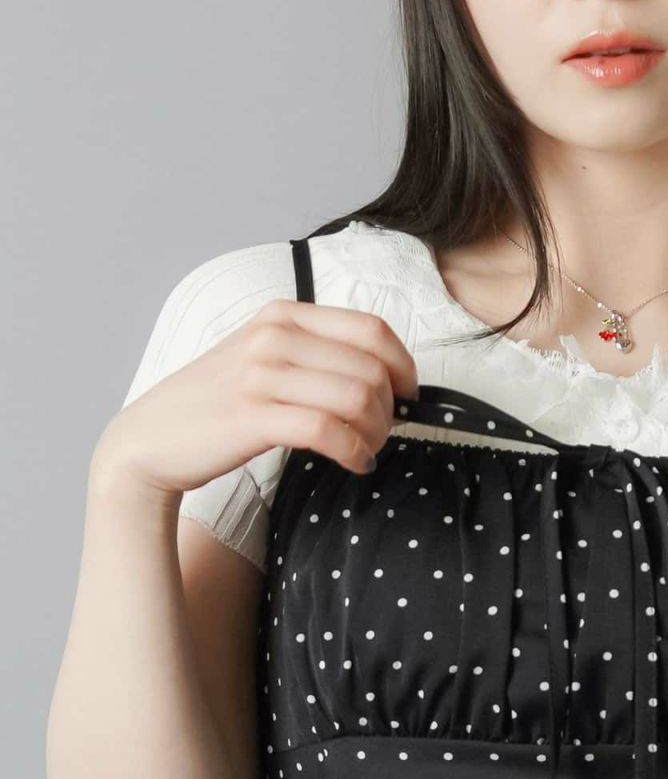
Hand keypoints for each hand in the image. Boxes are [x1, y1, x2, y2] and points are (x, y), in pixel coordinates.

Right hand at [94, 299, 417, 495]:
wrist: (149, 441)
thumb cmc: (216, 404)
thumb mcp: (263, 357)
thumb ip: (315, 354)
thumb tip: (385, 375)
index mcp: (283, 315)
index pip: (372, 329)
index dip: (403, 365)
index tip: (408, 394)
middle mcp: (274, 336)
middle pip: (371, 368)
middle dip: (391, 408)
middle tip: (383, 433)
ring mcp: (261, 374)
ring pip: (356, 398)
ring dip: (376, 432)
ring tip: (368, 449)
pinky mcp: (252, 416)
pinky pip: (329, 432)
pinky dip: (355, 451)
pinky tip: (355, 463)